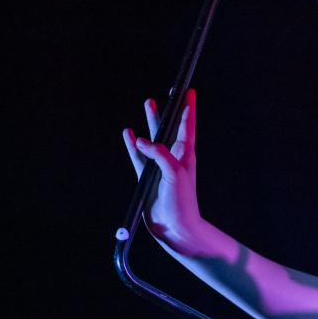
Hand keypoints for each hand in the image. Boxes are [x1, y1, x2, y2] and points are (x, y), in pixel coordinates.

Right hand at [121, 89, 227, 259]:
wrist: (174, 226)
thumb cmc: (181, 200)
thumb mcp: (174, 173)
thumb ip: (159, 154)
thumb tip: (141, 140)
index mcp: (185, 154)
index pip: (187, 126)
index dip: (188, 108)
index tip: (189, 91)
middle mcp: (173, 157)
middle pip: (170, 127)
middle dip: (168, 110)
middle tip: (167, 93)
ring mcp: (159, 166)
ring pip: (152, 138)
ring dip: (150, 121)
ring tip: (148, 102)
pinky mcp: (146, 176)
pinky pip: (138, 156)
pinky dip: (132, 144)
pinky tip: (128, 133)